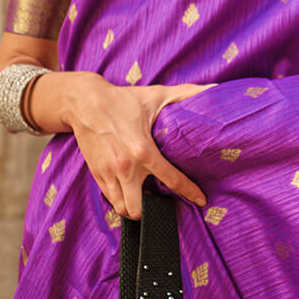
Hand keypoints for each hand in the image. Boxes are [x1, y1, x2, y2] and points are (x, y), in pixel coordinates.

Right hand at [42, 72, 214, 218]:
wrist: (84, 102)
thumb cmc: (122, 100)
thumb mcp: (156, 95)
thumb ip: (186, 94)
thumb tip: (214, 88)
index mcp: (143, 150)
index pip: (172, 180)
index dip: (189, 192)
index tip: (200, 200)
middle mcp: (125, 166)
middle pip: (138, 209)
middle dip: (151, 210)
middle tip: (159, 201)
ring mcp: (108, 172)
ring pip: (121, 208)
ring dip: (133, 208)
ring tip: (142, 199)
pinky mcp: (96, 173)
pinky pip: (109, 198)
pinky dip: (119, 199)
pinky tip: (127, 190)